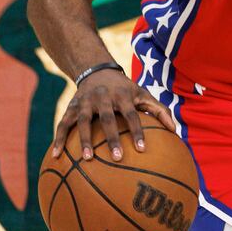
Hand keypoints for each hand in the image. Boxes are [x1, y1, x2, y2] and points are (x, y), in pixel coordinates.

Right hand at [51, 69, 174, 161]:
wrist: (97, 71)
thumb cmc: (126, 89)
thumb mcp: (143, 94)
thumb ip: (160, 111)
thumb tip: (176, 131)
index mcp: (123, 96)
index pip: (132, 115)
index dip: (137, 131)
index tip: (142, 149)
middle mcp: (103, 98)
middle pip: (108, 120)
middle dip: (112, 139)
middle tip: (117, 158)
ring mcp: (85, 102)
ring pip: (83, 122)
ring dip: (84, 140)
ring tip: (86, 159)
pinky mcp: (70, 107)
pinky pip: (62, 124)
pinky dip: (58, 139)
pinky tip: (55, 156)